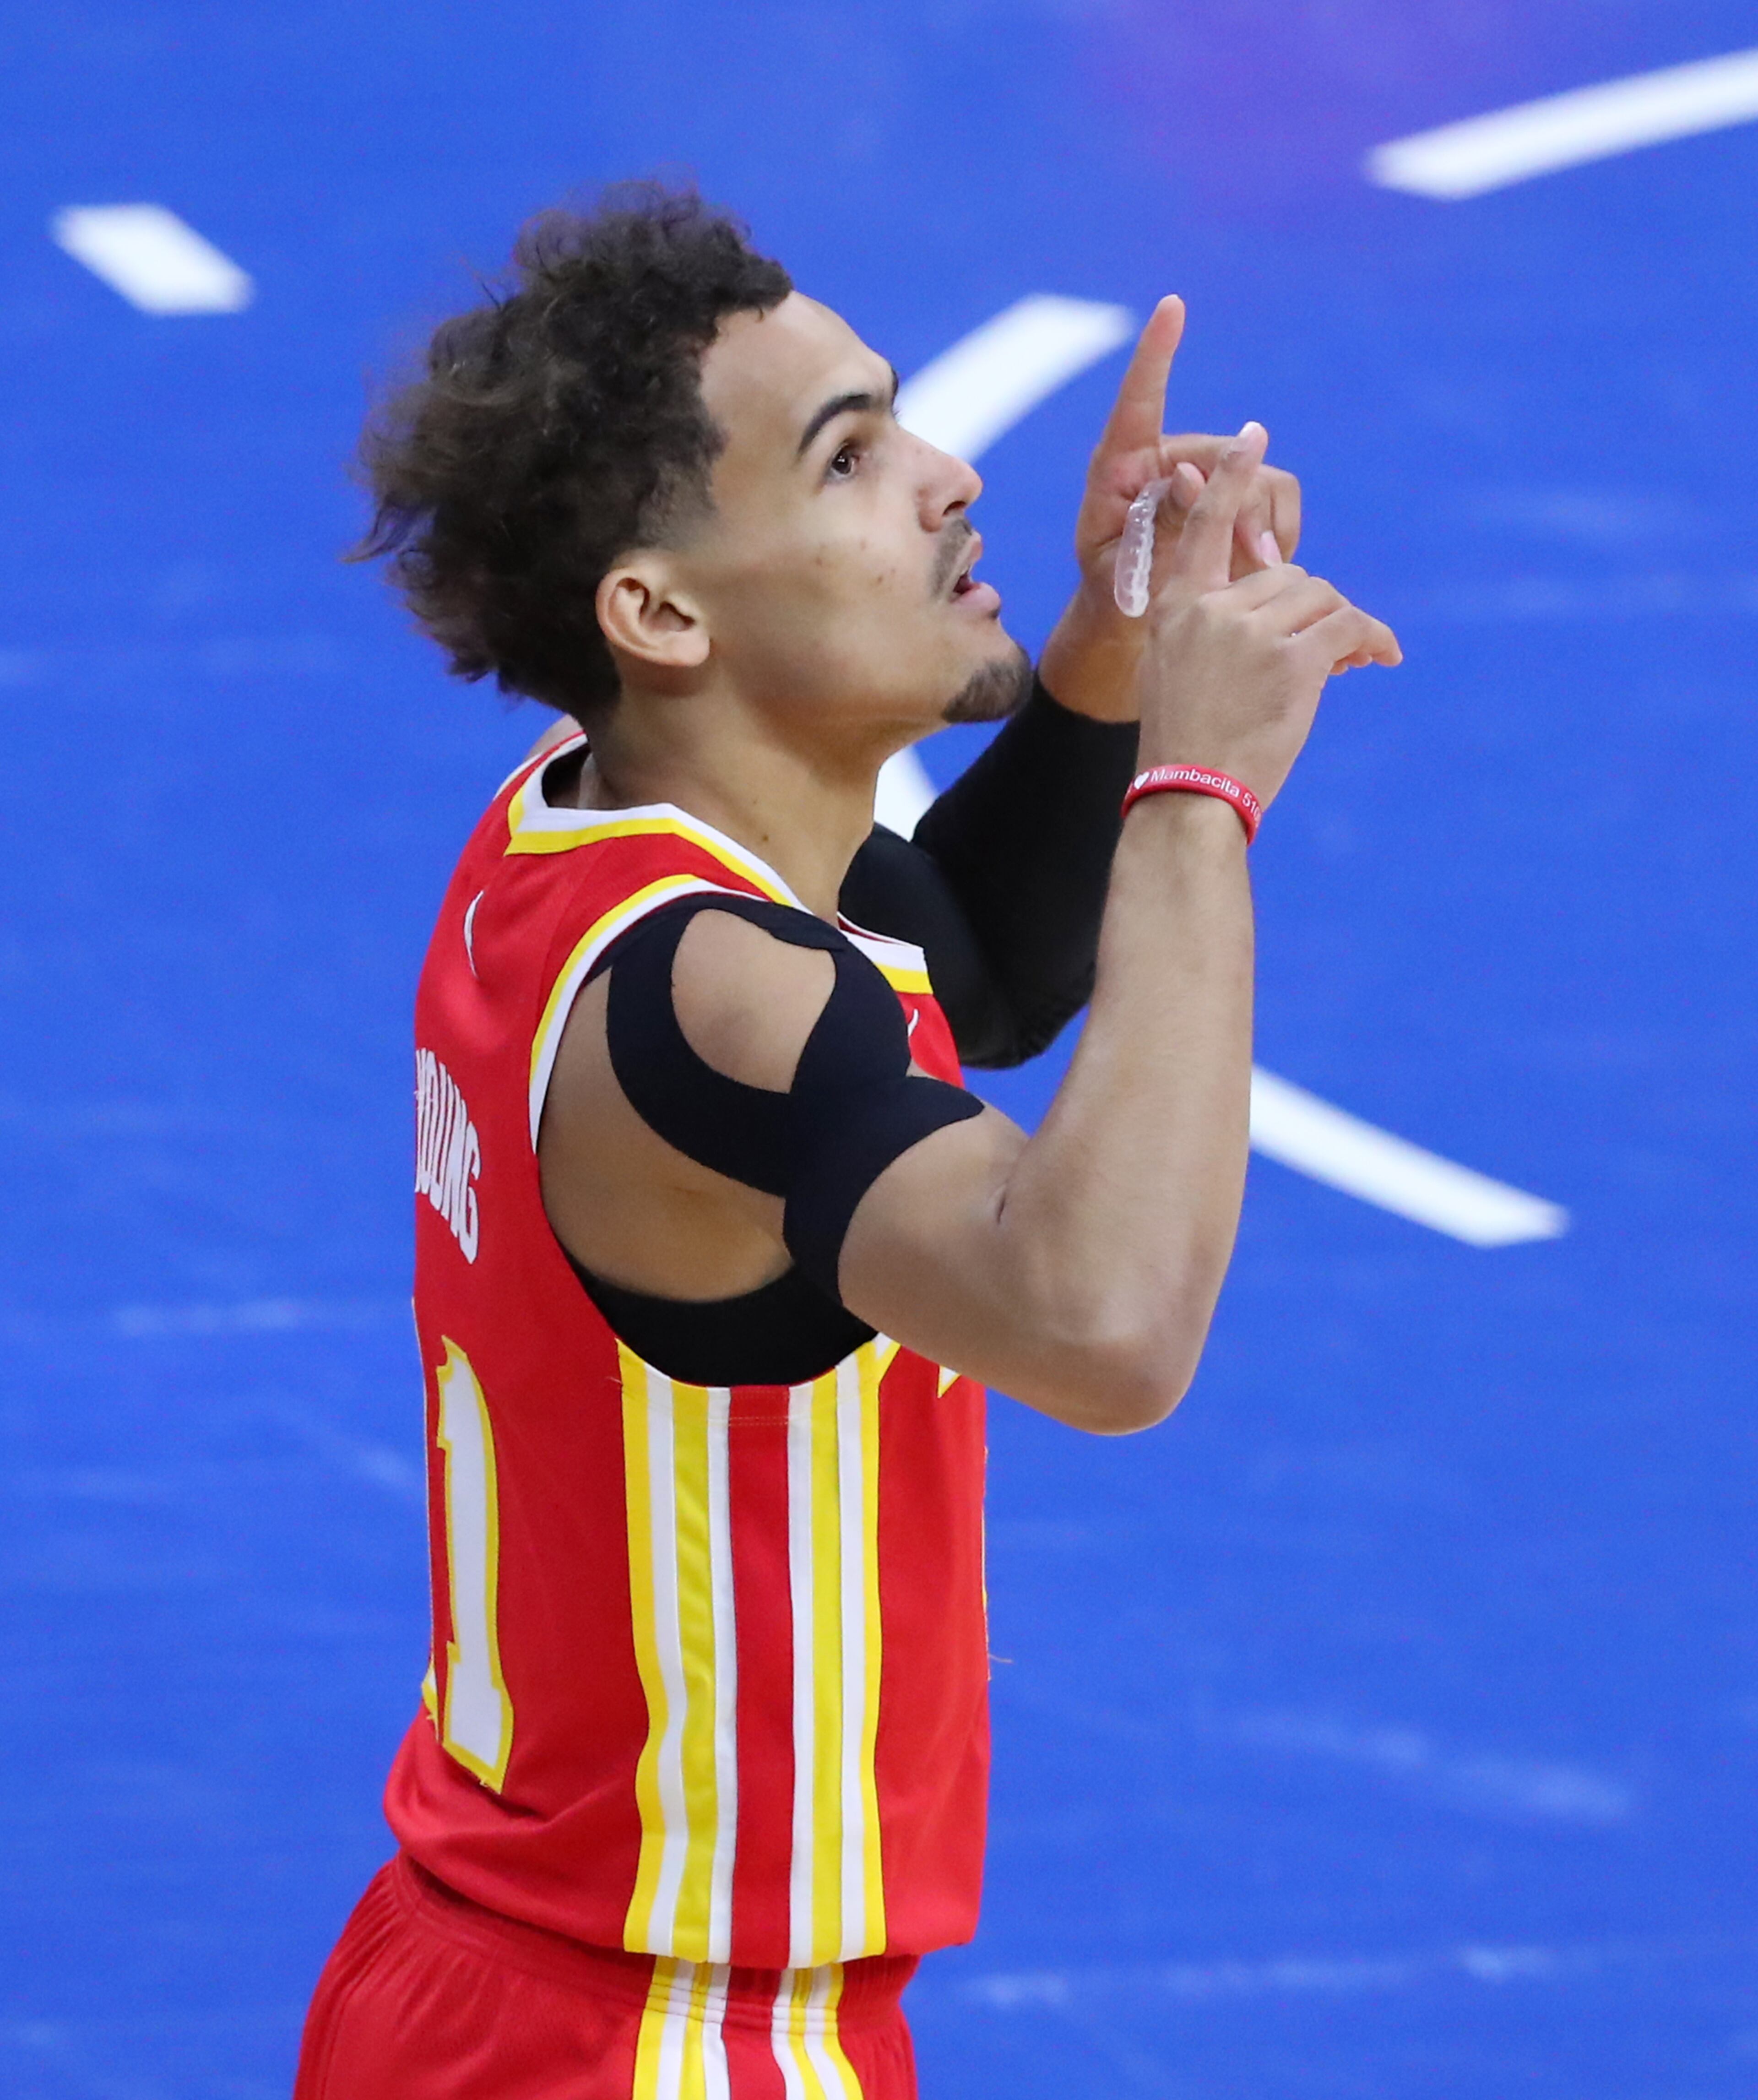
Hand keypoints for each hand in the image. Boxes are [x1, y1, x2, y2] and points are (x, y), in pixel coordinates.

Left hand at [1039, 297, 1302, 720]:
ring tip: (1252, 572)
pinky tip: (1262, 567)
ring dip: (1262, 525)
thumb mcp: (1121, 568)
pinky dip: (1278, 534)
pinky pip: (1279, 498)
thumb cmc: (1113, 590)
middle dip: (1243, 504)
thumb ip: (1154, 525)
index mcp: (1122, 466)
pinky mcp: (1240, 495)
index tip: (1172, 306)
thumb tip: (1194, 479)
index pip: (1139, 400)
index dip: (1156, 352)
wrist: (1135, 618)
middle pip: (1225, 454)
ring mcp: (1208, 473)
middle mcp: (1168, 457)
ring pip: (1261, 477)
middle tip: (1252, 558)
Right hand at [1137, 421, 1399, 807]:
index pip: (1206, 525)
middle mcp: (1210, 609)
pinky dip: (1371, 640)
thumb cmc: (1188, 742)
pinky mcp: (1291, 660)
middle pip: (1289, 576)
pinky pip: (1348, 628)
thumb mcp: (1182, 668)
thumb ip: (1222, 620)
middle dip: (1314, 611)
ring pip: (1321, 599)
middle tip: (1335, 652)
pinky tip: (1380, 660)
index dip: (1232, 478)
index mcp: (1177, 606)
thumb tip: (1286, 580)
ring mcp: (1250, 632)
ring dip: (1342, 629)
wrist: (1188, 795)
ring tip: (1349, 666)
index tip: (1254, 434)